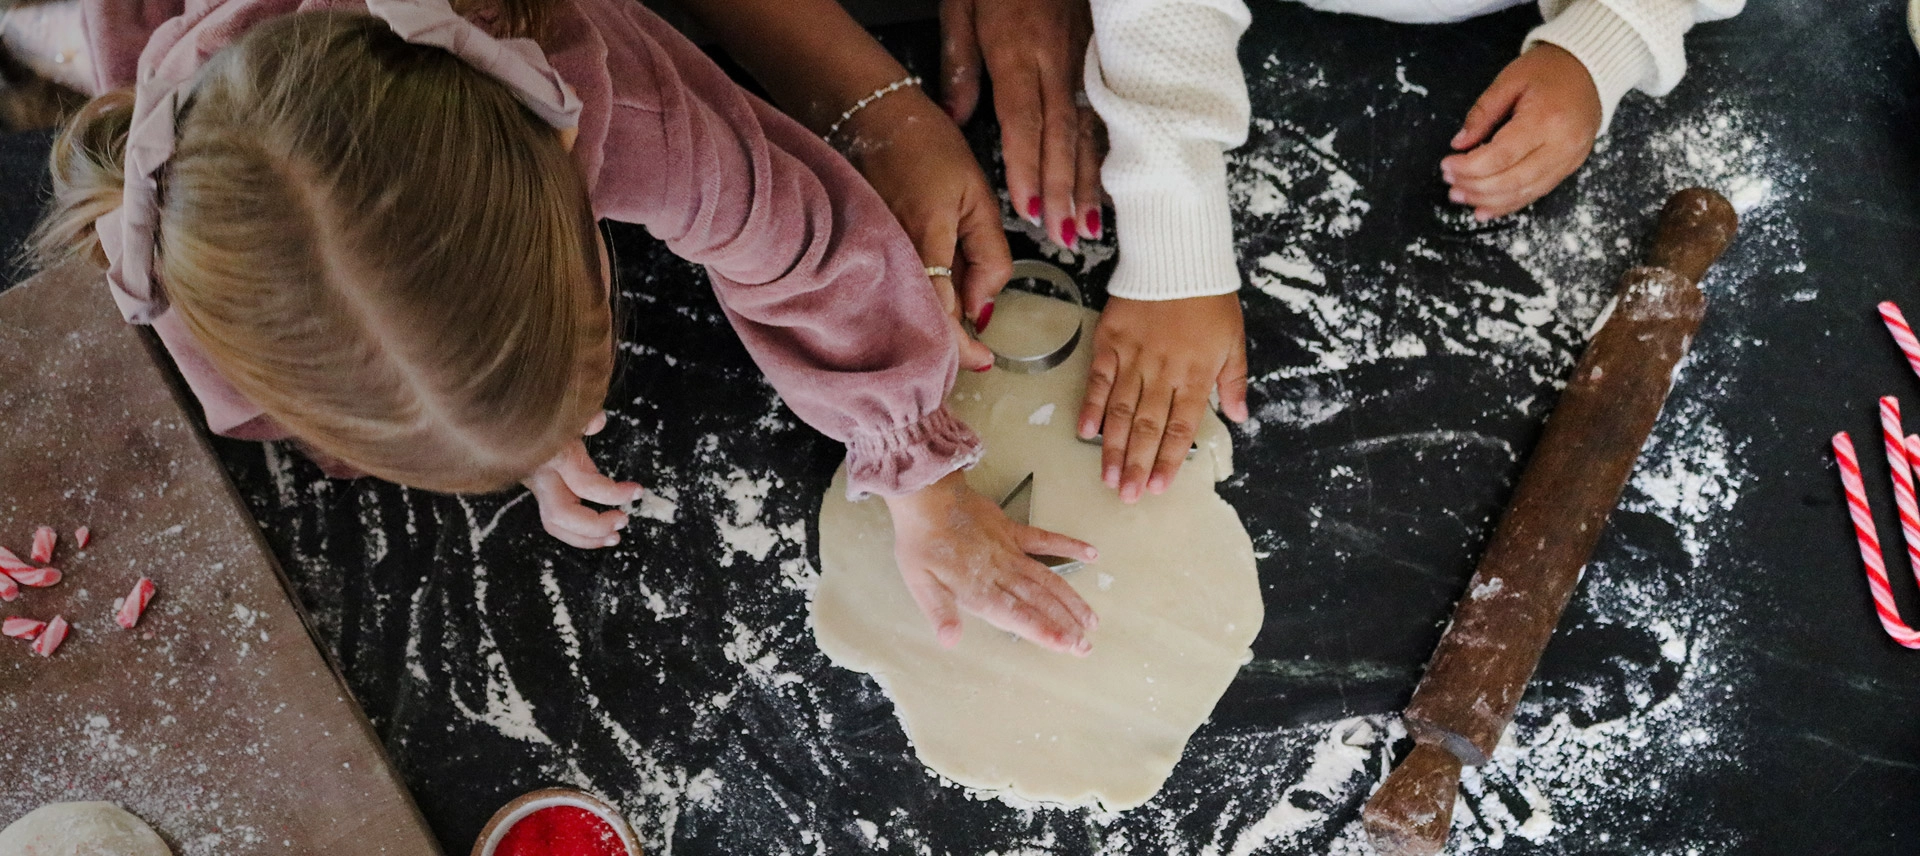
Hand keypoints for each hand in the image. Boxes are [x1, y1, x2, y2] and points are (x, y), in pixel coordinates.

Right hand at [521, 412, 644, 548]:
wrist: (517, 415)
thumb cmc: (548, 413)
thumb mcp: (568, 410)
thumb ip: (583, 416)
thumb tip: (598, 421)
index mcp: (553, 456)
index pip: (583, 483)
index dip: (612, 494)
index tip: (637, 491)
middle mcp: (542, 476)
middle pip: (562, 514)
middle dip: (595, 525)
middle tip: (624, 520)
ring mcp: (539, 487)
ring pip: (555, 524)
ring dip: (586, 538)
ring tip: (614, 537)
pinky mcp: (542, 493)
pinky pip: (556, 522)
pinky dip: (577, 534)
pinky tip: (599, 535)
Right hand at [841, 88, 1009, 370]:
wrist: (868, 112)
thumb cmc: (926, 146)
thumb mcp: (977, 194)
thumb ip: (989, 254)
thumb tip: (984, 308)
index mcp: (924, 238)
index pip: (942, 313)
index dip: (962, 347)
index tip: (985, 361)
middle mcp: (890, 253)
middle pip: (917, 324)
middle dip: (945, 348)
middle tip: (972, 356)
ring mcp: (869, 253)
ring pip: (901, 312)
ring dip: (927, 328)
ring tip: (951, 331)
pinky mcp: (858, 252)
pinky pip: (886, 292)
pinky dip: (909, 305)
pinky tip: (924, 304)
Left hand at [884, 471, 1100, 653]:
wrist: (927, 495)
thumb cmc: (920, 542)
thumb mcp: (919, 582)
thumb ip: (939, 611)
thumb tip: (950, 641)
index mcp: (978, 588)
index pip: (1016, 615)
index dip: (1043, 631)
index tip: (1066, 645)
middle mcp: (1001, 572)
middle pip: (1039, 602)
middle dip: (1064, 625)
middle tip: (1086, 646)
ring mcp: (1010, 550)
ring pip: (1048, 578)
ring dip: (1071, 600)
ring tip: (1091, 620)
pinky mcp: (1013, 530)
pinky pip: (1046, 539)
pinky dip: (1069, 546)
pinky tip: (1091, 554)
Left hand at [940, 0, 1103, 250]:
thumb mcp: (961, 7)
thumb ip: (960, 63)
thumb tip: (958, 118)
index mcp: (1017, 50)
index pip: (1023, 120)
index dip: (1027, 167)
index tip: (1027, 209)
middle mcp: (1056, 59)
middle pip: (1061, 134)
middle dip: (1062, 190)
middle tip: (1063, 237)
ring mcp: (1085, 59)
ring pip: (1091, 128)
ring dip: (1089, 181)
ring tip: (1088, 226)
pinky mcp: (1104, 56)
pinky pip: (1108, 110)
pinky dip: (1109, 151)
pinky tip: (1110, 183)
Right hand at [1078, 294, 1248, 502]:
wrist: (1176, 255)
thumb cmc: (1209, 298)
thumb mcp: (1234, 339)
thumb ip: (1234, 380)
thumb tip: (1239, 417)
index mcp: (1196, 375)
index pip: (1181, 428)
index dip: (1170, 460)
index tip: (1159, 488)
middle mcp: (1163, 372)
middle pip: (1149, 427)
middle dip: (1138, 465)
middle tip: (1127, 496)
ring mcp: (1133, 358)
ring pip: (1123, 411)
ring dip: (1114, 447)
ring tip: (1107, 478)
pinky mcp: (1110, 342)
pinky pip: (1099, 380)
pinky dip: (1092, 406)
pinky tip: (1085, 432)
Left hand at [1440, 43, 1601, 220]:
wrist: (1591, 69)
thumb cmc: (1549, 70)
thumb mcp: (1509, 81)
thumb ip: (1482, 113)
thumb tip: (1459, 144)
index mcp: (1545, 119)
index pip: (1500, 155)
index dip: (1469, 166)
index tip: (1447, 165)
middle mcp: (1562, 145)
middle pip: (1512, 179)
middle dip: (1475, 187)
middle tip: (1450, 185)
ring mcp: (1569, 159)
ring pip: (1524, 192)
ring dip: (1489, 200)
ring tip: (1462, 197)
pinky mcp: (1571, 167)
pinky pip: (1537, 192)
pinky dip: (1510, 203)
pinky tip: (1486, 208)